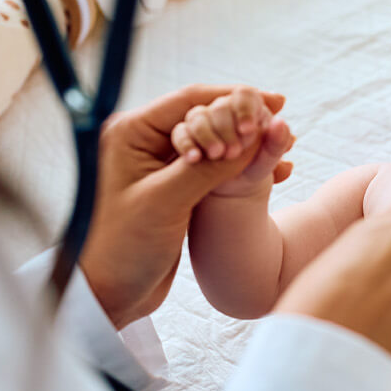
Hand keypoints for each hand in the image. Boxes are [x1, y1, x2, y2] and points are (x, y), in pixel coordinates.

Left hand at [80, 84, 289, 327]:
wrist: (108, 293)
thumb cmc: (121, 246)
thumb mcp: (167, 201)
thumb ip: (211, 167)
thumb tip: (254, 137)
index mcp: (131, 132)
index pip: (190, 100)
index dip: (234, 97)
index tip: (274, 101)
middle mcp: (143, 141)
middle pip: (204, 116)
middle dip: (244, 119)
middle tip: (280, 123)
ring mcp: (159, 165)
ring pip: (213, 141)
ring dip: (246, 144)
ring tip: (283, 146)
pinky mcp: (172, 188)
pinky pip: (213, 167)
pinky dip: (240, 167)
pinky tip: (271, 172)